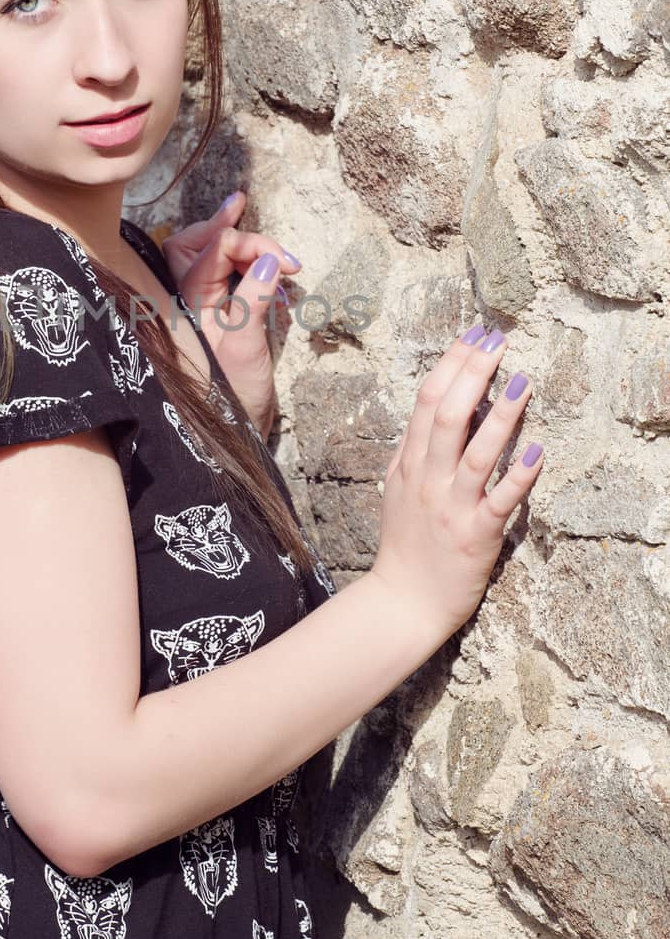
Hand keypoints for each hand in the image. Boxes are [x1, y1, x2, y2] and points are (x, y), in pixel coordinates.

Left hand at [159, 191, 301, 440]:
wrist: (237, 433)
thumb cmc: (235, 396)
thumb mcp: (246, 347)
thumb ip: (254, 300)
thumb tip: (270, 260)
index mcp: (188, 304)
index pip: (214, 249)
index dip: (251, 243)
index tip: (288, 261)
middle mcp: (187, 300)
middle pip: (193, 243)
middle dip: (223, 225)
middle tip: (243, 205)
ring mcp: (200, 307)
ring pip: (205, 256)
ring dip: (237, 244)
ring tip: (274, 253)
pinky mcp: (217, 316)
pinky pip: (222, 276)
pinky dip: (245, 265)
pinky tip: (271, 270)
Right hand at [372, 326, 543, 634]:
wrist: (401, 602)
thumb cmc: (405, 545)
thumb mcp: (400, 488)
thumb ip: (417, 451)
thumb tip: (439, 408)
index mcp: (409, 463)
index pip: (428, 401)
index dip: (452, 364)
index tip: (475, 336)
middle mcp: (428, 479)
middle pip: (448, 415)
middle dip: (473, 373)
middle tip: (497, 340)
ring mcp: (451, 507)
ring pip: (476, 453)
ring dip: (501, 416)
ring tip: (522, 381)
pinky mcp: (475, 536)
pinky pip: (500, 501)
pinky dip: (519, 477)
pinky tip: (537, 452)